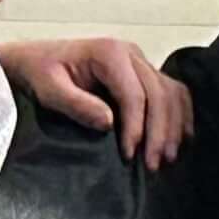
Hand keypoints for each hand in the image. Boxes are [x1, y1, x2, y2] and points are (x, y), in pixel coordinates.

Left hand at [3, 35, 190, 165]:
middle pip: (158, 94)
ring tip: (168, 158)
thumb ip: (77, 104)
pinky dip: (180, 115)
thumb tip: (109, 122)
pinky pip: (173, 91)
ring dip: (173, 126)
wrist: (37, 61)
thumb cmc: (40, 74)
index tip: (130, 156)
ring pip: (171, 93)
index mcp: (109, 53)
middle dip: (159, 132)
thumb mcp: (49, 90)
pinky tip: (182, 139)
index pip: (134, 94)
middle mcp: (130, 53)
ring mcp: (140, 62)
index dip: (136, 127)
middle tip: (154, 165)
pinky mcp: (144, 74)